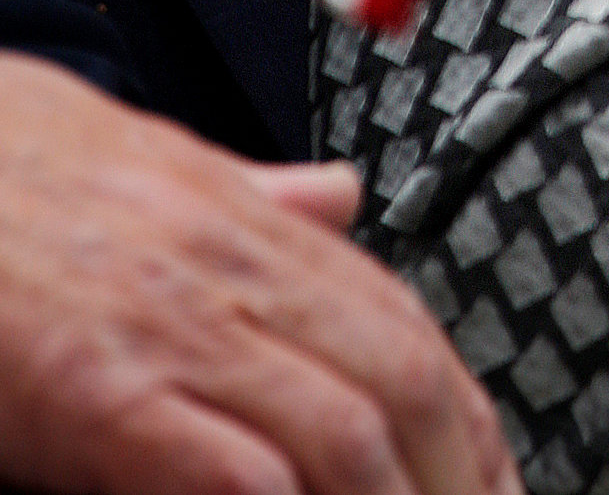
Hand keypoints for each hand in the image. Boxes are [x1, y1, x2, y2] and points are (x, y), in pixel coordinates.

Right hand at [0, 57, 517, 494]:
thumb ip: (246, 197)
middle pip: (399, 379)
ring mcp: (169, 327)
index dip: (466, 411)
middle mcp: (229, 268)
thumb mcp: (141, 163)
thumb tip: (338, 197)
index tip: (494, 474)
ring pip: (342, 428)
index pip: (400, 322)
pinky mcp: (96, 388)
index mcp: (245, 223)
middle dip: (456, 468)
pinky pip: (234, 469)